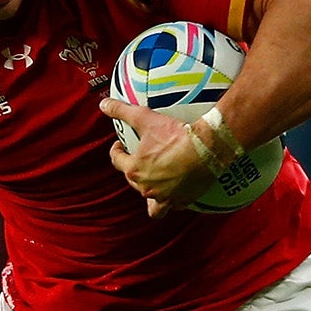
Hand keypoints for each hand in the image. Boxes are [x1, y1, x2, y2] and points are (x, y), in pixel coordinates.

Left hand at [100, 99, 216, 219]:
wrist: (207, 148)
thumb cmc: (175, 135)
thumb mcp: (145, 119)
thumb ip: (122, 111)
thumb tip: (103, 104)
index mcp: (134, 170)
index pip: (117, 161)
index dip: (117, 151)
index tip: (120, 145)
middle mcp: (146, 187)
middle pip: (133, 180)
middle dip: (133, 169)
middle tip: (141, 158)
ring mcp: (164, 197)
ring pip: (151, 202)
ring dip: (149, 194)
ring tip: (154, 184)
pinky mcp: (182, 201)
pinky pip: (172, 206)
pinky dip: (171, 200)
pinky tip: (174, 193)